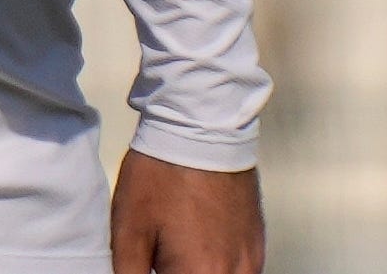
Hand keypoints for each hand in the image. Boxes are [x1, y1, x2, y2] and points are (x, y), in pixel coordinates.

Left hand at [111, 152, 264, 273]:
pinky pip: (240, 273)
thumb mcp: (128, 231)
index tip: (151, 267)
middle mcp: (234, 273)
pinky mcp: (257, 243)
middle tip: (160, 261)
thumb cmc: (161, 175)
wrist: (201, 127)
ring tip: (174, 257)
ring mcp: (251, 259)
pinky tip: (197, 251)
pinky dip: (218, 270)